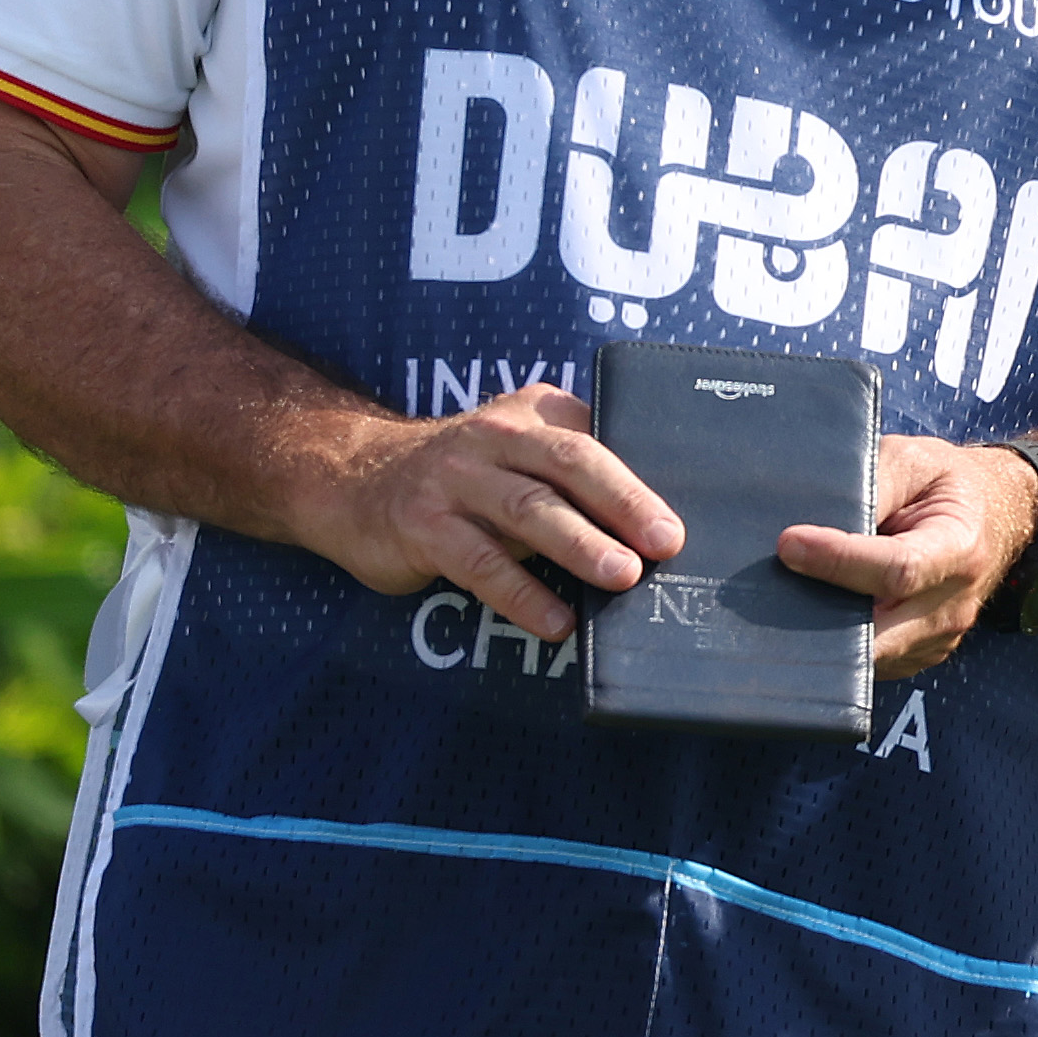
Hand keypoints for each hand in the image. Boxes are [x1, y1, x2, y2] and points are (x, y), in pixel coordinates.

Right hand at [290, 384, 682, 646]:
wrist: (351, 478)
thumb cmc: (462, 476)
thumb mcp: (515, 451)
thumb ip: (569, 471)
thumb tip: (651, 525)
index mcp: (532, 415)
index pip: (598, 439)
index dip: (644, 475)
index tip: (685, 514)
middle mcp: (495, 436)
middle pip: (571, 464)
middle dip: (624, 503)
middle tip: (667, 542)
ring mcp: (456, 480)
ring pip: (528, 510)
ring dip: (580, 545)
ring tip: (622, 577)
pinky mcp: (423, 526)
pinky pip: (481, 563)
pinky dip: (523, 593)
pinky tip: (557, 622)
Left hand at [776, 436, 1037, 679]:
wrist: (991, 516)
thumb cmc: (943, 484)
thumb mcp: (913, 461)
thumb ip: (872, 486)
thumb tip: (814, 525)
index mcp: (958, 548)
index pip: (896, 568)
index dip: (839, 561)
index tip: (789, 544)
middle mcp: (953, 605)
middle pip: (876, 632)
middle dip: (817, 618)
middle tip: (766, 593)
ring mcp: (937, 640)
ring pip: (866, 657)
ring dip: (821, 634)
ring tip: (785, 598)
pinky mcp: (918, 658)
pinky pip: (869, 664)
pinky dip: (836, 644)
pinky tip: (815, 611)